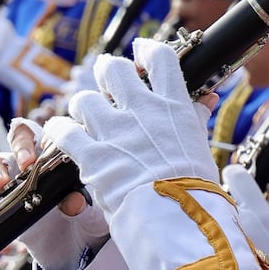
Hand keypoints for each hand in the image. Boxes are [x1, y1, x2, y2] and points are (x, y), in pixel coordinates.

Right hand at [0, 117, 163, 269]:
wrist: (76, 252)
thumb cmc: (91, 223)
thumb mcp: (94, 218)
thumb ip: (86, 208)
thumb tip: (72, 203)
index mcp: (63, 157)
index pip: (53, 133)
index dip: (48, 136)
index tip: (50, 150)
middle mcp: (38, 164)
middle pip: (21, 137)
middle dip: (21, 145)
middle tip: (27, 164)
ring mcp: (18, 182)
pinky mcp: (4, 204)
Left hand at [43, 38, 216, 230]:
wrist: (177, 219)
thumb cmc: (195, 189)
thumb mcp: (200, 146)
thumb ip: (196, 117)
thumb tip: (208, 97)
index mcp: (173, 106)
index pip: (160, 57)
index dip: (146, 50)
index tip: (140, 52)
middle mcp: (142, 111)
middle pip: (114, 69)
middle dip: (107, 74)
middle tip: (106, 86)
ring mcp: (114, 131)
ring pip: (83, 98)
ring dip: (82, 107)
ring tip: (85, 118)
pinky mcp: (92, 155)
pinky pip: (63, 131)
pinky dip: (60, 132)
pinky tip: (62, 136)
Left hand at [222, 163, 268, 269]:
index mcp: (255, 208)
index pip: (235, 174)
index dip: (237, 175)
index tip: (239, 179)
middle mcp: (235, 217)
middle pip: (222, 191)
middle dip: (228, 196)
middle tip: (237, 207)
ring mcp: (223, 232)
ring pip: (214, 210)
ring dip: (219, 213)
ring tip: (230, 228)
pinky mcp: (215, 247)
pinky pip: (210, 228)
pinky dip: (214, 230)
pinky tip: (222, 240)